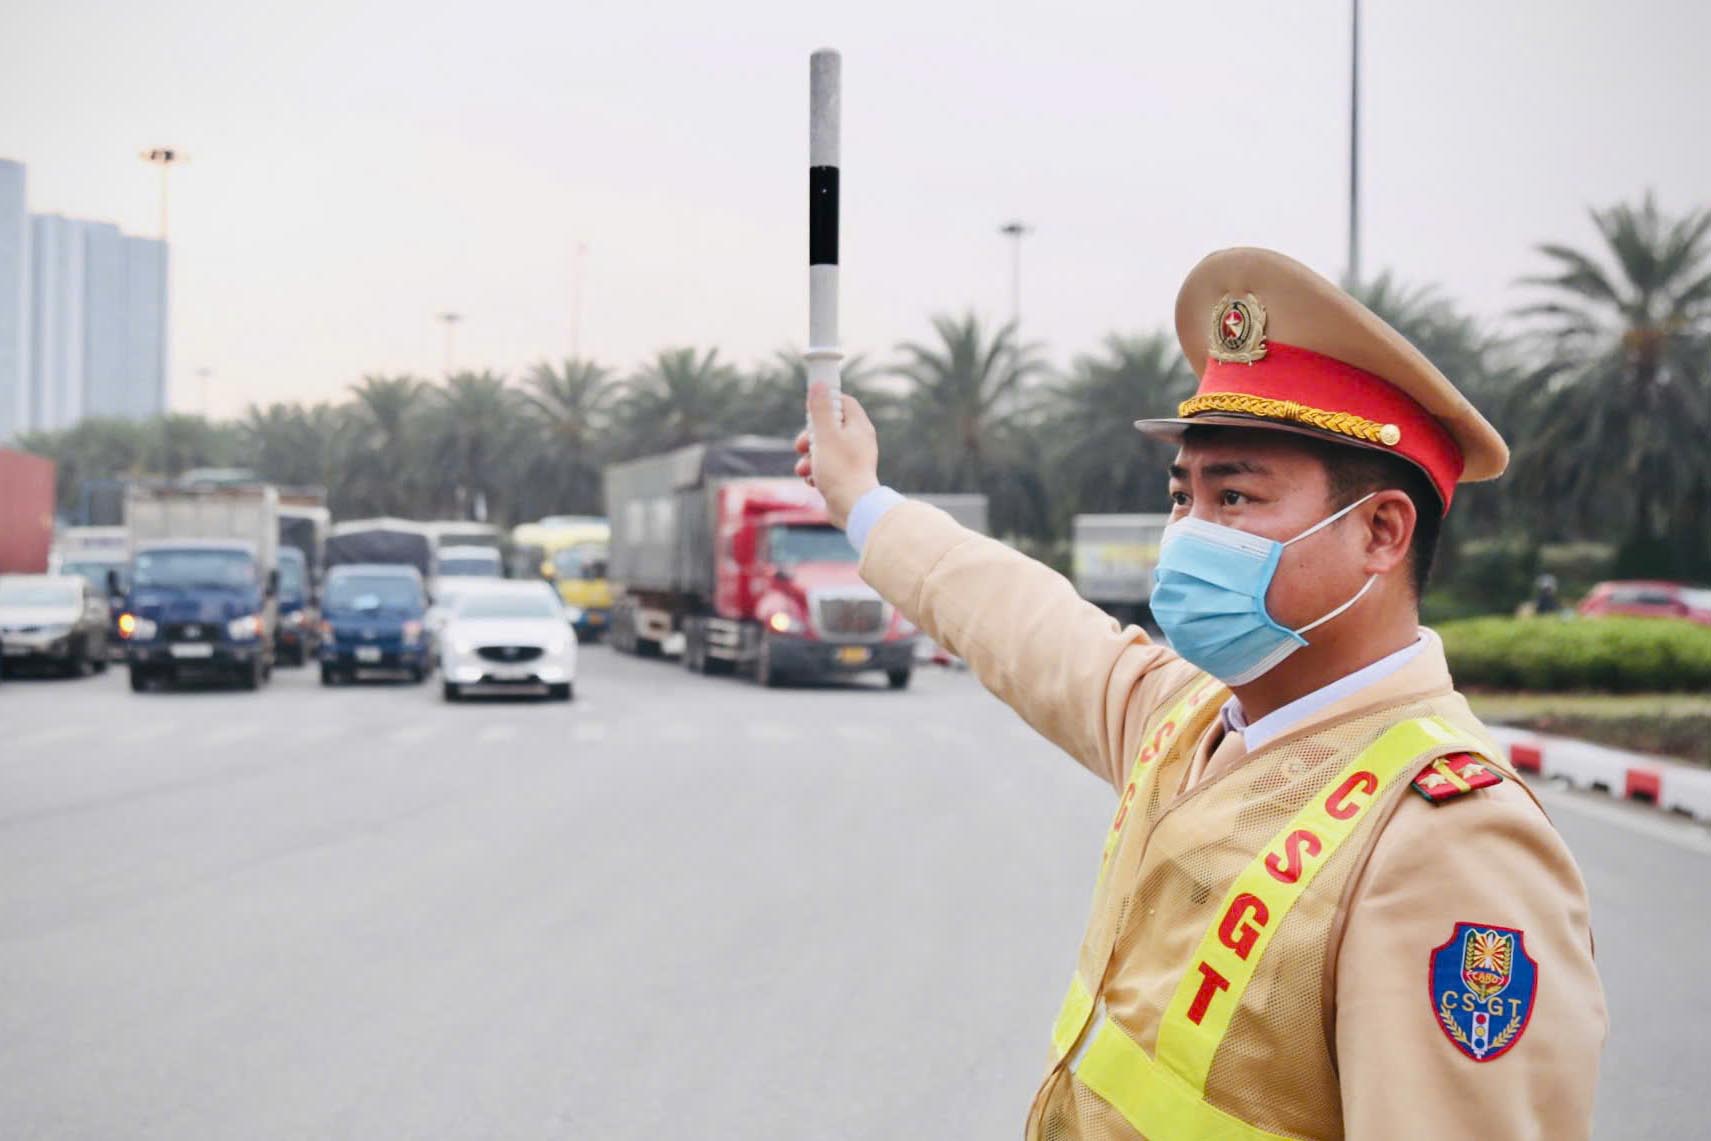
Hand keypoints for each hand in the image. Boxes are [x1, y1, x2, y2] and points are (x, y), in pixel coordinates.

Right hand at [794, 382, 878, 528]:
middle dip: (810, 437)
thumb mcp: (825, 435)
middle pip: (829, 427)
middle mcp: (859, 441)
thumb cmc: (840, 470)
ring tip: (804, 469)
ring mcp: (852, 460)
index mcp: (859, 427)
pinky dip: (816, 473)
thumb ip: (821, 410)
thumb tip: (819, 385)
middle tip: (801, 445)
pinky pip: (826, 468)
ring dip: (809, 458)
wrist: (852, 508)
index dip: (825, 403)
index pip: (843, 402)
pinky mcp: (845, 477)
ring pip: (824, 449)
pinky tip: (813, 481)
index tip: (810, 411)